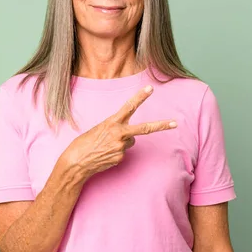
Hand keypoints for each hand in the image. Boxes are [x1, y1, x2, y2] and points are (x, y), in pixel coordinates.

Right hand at [58, 85, 177, 181]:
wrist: (76, 162)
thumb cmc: (85, 143)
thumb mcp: (99, 129)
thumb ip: (116, 129)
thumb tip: (130, 138)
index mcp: (111, 122)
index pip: (128, 107)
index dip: (140, 97)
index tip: (150, 88)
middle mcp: (118, 134)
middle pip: (144, 128)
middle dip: (161, 125)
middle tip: (175, 123)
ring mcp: (121, 147)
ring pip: (130, 141)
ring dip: (121, 142)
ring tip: (105, 146)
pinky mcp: (120, 158)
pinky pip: (123, 152)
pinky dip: (116, 152)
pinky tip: (104, 154)